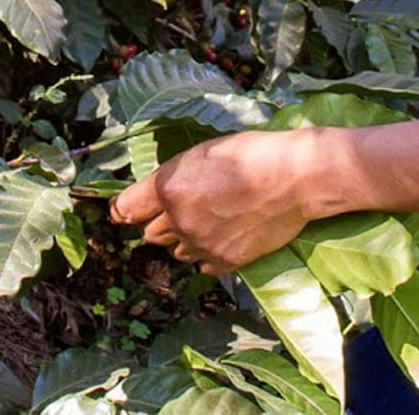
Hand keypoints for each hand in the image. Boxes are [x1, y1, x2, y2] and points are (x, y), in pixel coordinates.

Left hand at [107, 130, 323, 273]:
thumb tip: (152, 197)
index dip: (123, 210)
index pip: (125, 210)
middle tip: (179, 208)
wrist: (295, 177)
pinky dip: (205, 254)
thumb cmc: (250, 154)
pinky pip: (200, 265)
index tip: (124, 211)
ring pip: (174, 251)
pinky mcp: (224, 261)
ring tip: (206, 220)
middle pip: (148, 234)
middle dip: (158, 223)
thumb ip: (170, 179)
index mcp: (168, 188)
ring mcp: (201, 244)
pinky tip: (222, 235)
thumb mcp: (200, 155)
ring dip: (182, 239)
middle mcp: (179, 220)